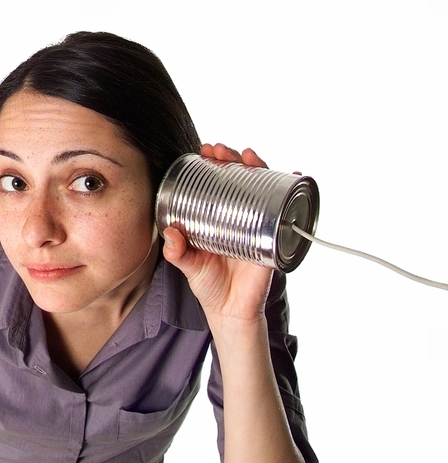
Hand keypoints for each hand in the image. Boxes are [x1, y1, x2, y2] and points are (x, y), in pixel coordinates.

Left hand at [162, 143, 273, 326]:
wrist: (231, 311)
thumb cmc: (210, 285)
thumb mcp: (189, 265)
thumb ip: (177, 252)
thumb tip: (171, 234)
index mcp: (219, 218)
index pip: (219, 184)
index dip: (214, 164)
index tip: (205, 152)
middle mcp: (241, 217)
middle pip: (243, 179)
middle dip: (234, 159)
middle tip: (221, 151)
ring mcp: (260, 225)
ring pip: (264, 188)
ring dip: (260, 167)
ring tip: (249, 157)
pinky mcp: (273, 238)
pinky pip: (285, 213)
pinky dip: (291, 193)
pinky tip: (292, 175)